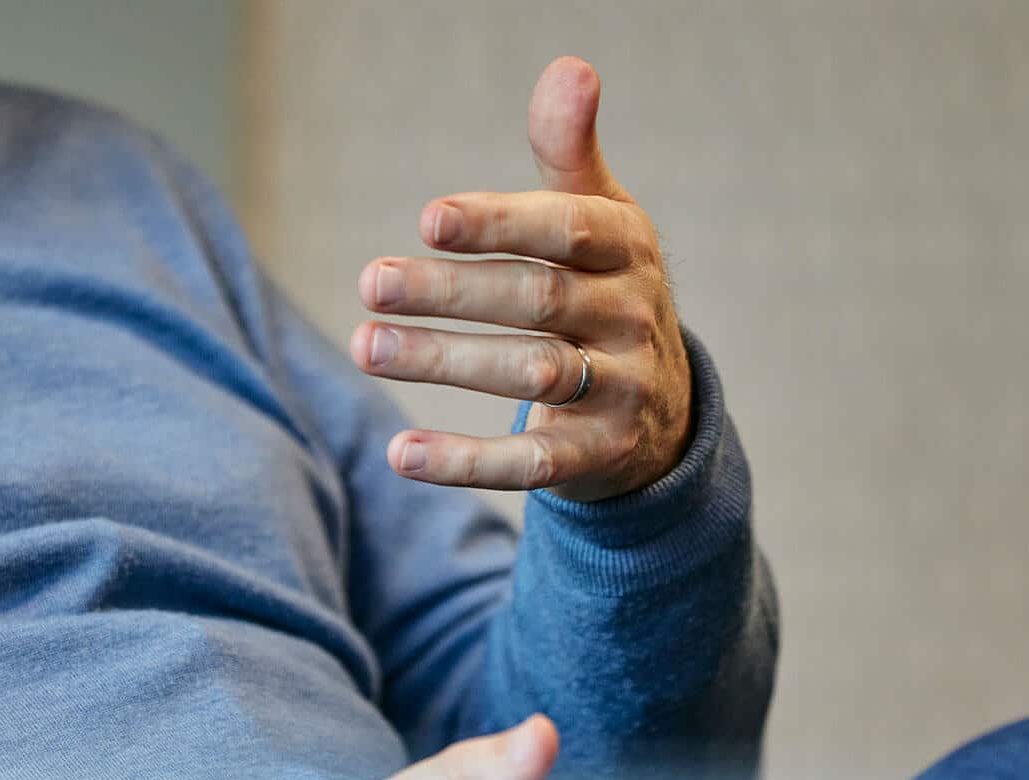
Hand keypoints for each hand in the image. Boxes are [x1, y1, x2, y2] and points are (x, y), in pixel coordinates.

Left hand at [352, 56, 693, 502]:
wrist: (663, 409)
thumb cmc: (602, 290)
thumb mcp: (598, 217)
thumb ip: (568, 150)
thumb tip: (570, 67)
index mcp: (624, 246)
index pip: (564, 228)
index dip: (499, 222)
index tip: (427, 220)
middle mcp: (631, 315)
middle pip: (537, 299)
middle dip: (450, 292)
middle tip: (369, 281)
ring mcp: (621, 388)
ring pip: (531, 374)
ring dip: (444, 361)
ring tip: (365, 344)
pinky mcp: (599, 455)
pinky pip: (533, 463)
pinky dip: (466, 460)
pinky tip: (401, 452)